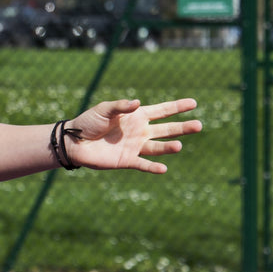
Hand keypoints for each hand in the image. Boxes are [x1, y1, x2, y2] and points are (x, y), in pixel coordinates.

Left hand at [66, 98, 201, 173]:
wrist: (74, 141)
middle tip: (199, 126)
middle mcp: (140, 131)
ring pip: (158, 147)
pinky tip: (163, 168)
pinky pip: (143, 164)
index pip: (162, 111)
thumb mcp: (104, 110)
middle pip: (167, 130)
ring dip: (169, 147)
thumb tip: (138, 103)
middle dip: (182, 128)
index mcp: (136, 116)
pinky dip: (153, 167)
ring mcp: (135, 146)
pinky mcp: (127, 160)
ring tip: (179, 146)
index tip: (194, 103)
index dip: (177, 107)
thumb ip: (121, 106)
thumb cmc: (88, 122)